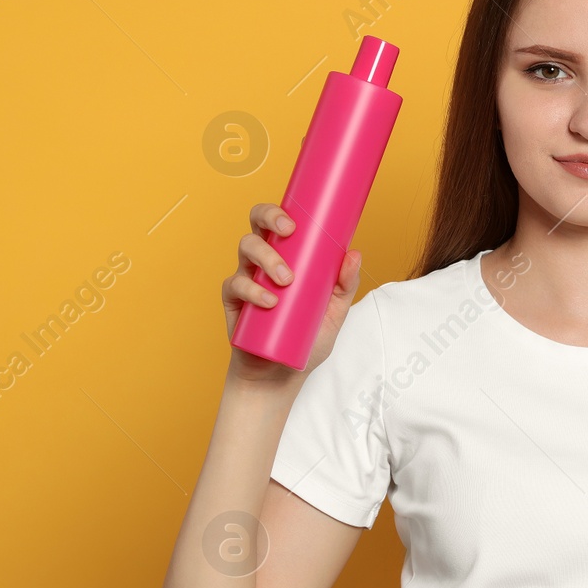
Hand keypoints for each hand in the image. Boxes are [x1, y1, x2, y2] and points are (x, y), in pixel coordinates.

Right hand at [223, 202, 363, 385]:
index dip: (278, 211)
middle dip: (268, 219)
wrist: (281, 376)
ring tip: (286, 280)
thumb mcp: (333, 313)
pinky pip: (234, 285)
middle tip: (288, 232)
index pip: (275, 222)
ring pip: (245, 249)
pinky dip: (252, 290)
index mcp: (284, 256)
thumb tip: (354, 254)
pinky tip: (269, 301)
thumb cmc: (305, 339)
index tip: (295, 221)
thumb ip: (345, 286)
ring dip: (266, 258)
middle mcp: (262, 262)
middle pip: (256, 226)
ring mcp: (246, 279)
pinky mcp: (233, 301)